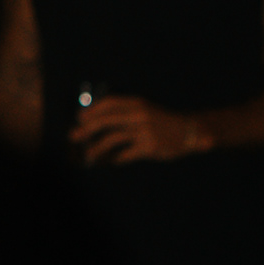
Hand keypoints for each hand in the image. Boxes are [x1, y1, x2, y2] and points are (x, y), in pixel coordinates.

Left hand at [68, 95, 208, 164]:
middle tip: (73, 136)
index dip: (92, 110)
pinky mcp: (150, 147)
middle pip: (106, 121)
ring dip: (96, 148)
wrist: (190, 131)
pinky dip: (116, 159)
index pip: (109, 103)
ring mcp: (144, 131)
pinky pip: (125, 155)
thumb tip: (94, 121)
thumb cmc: (161, 121)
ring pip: (112, 139)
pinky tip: (112, 162)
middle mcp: (139, 115)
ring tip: (88, 155)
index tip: (79, 118)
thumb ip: (123, 113)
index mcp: (136, 103)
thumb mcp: (144, 110)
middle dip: (87, 129)